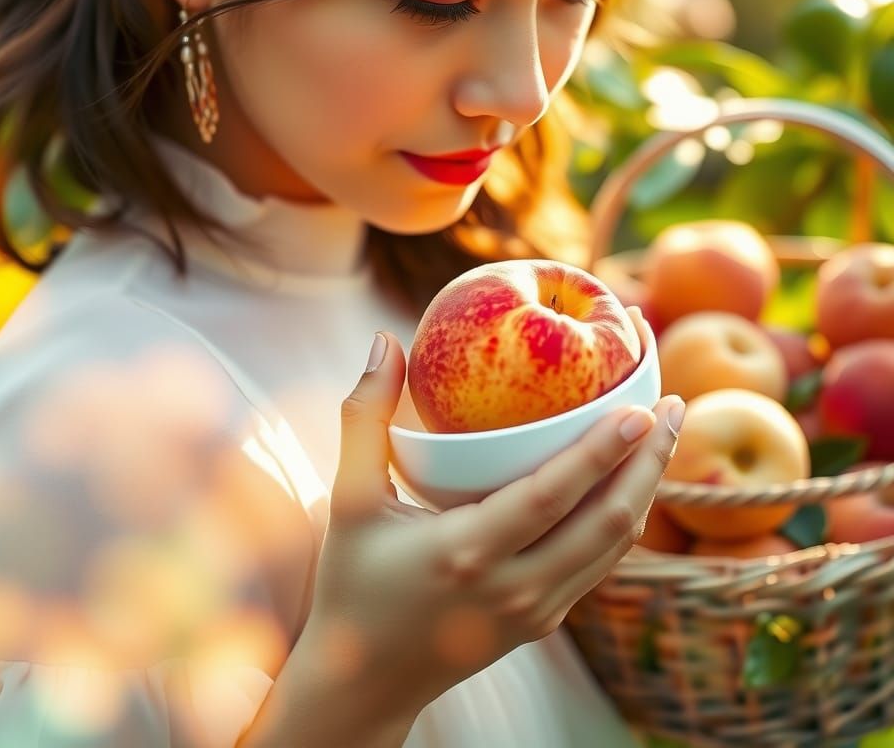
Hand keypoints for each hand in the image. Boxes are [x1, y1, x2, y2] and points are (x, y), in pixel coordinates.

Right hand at [297, 316, 683, 713]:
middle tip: (674, 405)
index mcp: (467, 552)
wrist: (365, 681)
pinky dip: (624, 520)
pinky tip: (631, 484)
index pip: (553, 495)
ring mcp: (536, 611)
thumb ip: (363, 418)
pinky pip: (599, 565)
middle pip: (607, 521)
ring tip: (665, 436)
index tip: (641, 407)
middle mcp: (515, 587)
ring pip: (614, 547)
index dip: (603, 451)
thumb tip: (385, 341)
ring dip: (646, 489)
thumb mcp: (349, 500)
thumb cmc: (352, 583)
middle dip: (650, 461)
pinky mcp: (543, 622)